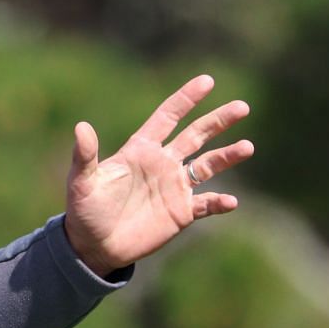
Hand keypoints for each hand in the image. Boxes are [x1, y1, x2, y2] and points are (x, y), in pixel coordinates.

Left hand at [62, 74, 253, 275]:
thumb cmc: (85, 210)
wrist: (95, 246)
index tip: (207, 81)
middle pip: (196, 135)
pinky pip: (207, 203)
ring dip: (227, 156)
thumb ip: (86, 156)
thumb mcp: (82, 182)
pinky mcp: (182, 212)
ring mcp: (175, 187)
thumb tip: (81, 127)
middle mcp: (163, 163)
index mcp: (141, 150)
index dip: (186, 99)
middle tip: (242, 107)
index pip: (168, 117)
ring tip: (247, 147)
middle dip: (218, 120)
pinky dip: (219, 202)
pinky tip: (230, 201)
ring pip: (208, 165)